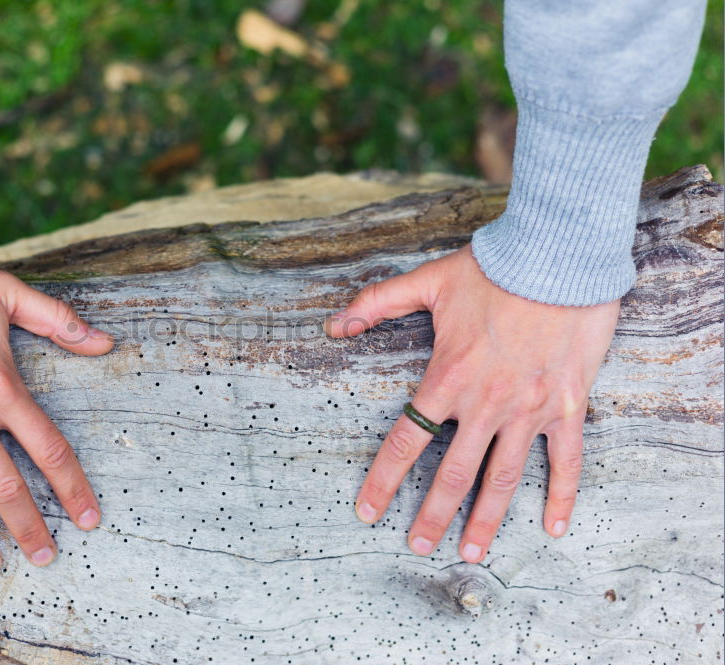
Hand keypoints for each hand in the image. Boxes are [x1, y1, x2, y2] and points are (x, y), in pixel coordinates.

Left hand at [325, 244, 617, 562]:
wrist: (559, 256)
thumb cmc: (494, 268)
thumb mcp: (427, 281)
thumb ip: (376, 303)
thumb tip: (334, 324)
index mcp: (447, 378)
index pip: (406, 441)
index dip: (383, 480)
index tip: (367, 511)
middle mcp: (485, 404)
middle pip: (453, 473)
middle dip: (432, 515)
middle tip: (418, 547)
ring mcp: (528, 409)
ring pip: (504, 478)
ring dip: (486, 520)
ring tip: (472, 554)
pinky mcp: (566, 406)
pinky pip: (566, 461)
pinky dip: (562, 497)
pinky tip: (554, 528)